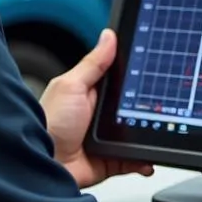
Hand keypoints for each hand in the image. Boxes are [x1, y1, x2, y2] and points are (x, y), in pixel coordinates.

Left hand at [41, 29, 153, 189]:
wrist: (43, 165)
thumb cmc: (49, 123)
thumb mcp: (71, 86)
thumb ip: (93, 64)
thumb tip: (109, 36)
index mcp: (89, 92)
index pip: (118, 78)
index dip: (135, 74)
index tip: (154, 66)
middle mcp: (99, 114)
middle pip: (132, 105)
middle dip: (145, 105)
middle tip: (158, 103)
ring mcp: (106, 138)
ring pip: (137, 132)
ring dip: (147, 132)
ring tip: (158, 129)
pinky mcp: (111, 160)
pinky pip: (134, 159)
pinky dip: (144, 159)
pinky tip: (148, 156)